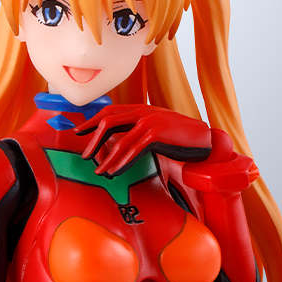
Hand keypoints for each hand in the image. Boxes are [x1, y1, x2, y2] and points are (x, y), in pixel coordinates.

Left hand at [75, 104, 211, 175]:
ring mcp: (149, 122)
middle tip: (84, 156)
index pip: (109, 111)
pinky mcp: (156, 134)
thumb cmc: (178, 138)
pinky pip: (133, 151)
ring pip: (119, 140)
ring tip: (99, 172)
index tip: (78, 132)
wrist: (203, 139)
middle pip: (108, 121)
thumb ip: (137, 131)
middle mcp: (142, 112)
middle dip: (93, 139)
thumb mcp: (154, 130)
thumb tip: (118, 143)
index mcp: (140, 109)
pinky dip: (122, 163)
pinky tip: (115, 173)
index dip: (91, 121)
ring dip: (107, 159)